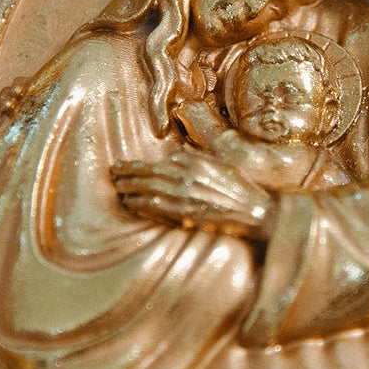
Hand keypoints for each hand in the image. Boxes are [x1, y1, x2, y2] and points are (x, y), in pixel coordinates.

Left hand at [111, 153, 273, 240]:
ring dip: (130, 189)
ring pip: (149, 190)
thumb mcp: (219, 165)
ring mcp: (186, 196)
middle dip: (127, 174)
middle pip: (148, 175)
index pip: (157, 163)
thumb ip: (197, 158)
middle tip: (112, 174)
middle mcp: (187, 177)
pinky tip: (132, 205)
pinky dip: (142, 205)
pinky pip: (158, 208)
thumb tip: (177, 155)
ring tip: (118, 189)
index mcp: (194, 163)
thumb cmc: (240, 188)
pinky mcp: (187, 213)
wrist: (255, 211)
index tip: (122, 165)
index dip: (136, 165)